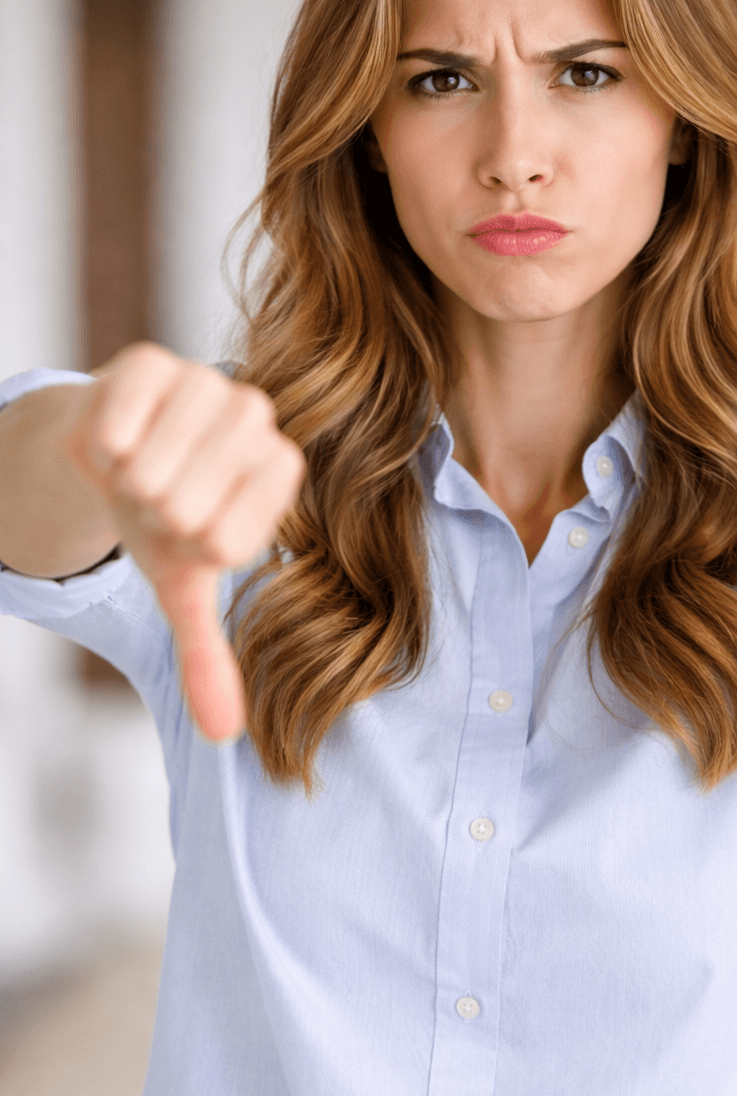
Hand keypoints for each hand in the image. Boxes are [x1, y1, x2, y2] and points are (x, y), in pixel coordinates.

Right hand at [62, 343, 305, 742]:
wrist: (114, 449)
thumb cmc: (164, 515)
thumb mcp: (184, 585)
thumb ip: (209, 656)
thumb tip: (224, 734)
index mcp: (280, 471)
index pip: (226, 542)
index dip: (188, 547)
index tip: (186, 530)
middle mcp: (257, 419)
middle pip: (185, 508)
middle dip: (152, 516)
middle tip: (156, 496)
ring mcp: (208, 381)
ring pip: (150, 472)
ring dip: (123, 485)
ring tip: (137, 470)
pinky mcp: (152, 361)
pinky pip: (115, 431)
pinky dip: (98, 452)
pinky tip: (115, 440)